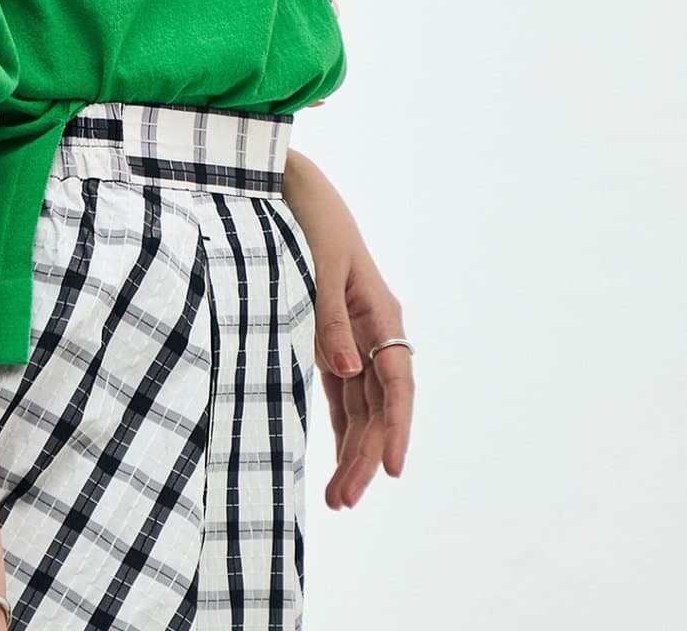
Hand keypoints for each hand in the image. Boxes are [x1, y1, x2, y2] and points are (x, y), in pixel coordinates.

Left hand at [281, 151, 413, 509]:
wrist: (289, 185)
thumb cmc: (310, 218)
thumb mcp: (319, 265)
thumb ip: (329, 320)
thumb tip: (346, 371)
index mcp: (380, 310)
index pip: (397, 382)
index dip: (396, 428)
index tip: (390, 469)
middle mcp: (373, 329)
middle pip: (378, 404)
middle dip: (365, 454)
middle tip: (345, 501)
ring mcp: (352, 335)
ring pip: (361, 405)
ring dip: (352, 449)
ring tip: (339, 498)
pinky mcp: (328, 335)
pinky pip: (341, 392)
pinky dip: (338, 424)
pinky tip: (336, 458)